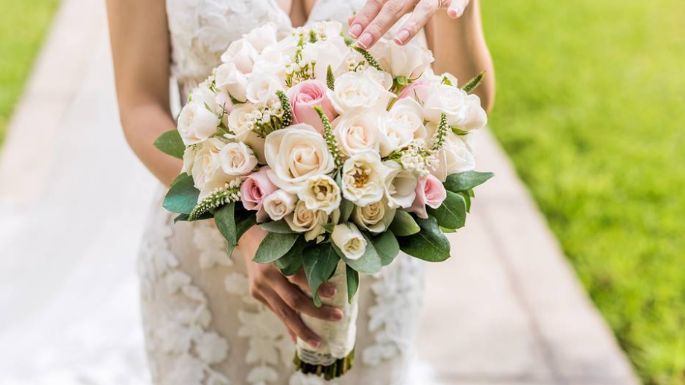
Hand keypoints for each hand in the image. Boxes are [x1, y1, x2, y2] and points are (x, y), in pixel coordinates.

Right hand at [239, 226, 342, 347]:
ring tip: (318, 343)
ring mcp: (259, 287)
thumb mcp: (292, 240)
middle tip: (338, 317)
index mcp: (276, 259)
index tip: (335, 293)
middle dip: (317, 312)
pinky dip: (289, 325)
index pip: (298, 277)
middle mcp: (266, 275)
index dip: (316, 287)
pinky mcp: (256, 293)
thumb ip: (308, 256)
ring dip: (302, 330)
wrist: (247, 235)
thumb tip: (335, 271)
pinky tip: (298, 338)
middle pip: (293, 300)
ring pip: (283, 313)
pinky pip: (276, 312)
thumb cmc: (279, 234)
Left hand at [349, 0, 470, 47]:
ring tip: (398, 41)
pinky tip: (452, 15)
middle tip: (364, 42)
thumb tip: (352, 24)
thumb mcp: (397, 0)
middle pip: (394, 8)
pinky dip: (455, 7)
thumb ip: (377, 10)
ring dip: (411, 24)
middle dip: (379, 25)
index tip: (353, 33)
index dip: (364, 17)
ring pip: (423, 9)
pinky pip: (457, 1)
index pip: (377, 2)